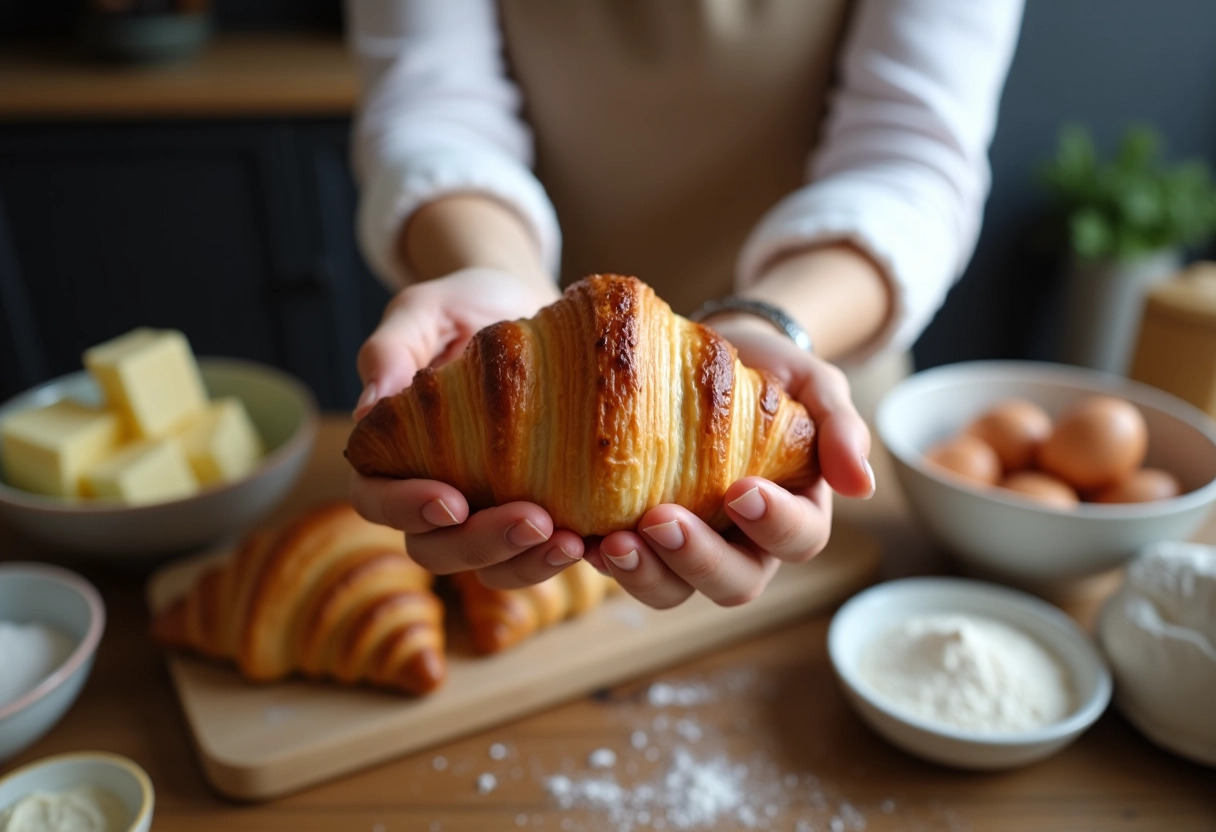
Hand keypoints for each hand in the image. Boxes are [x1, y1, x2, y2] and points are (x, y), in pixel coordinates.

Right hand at [352, 267, 585, 581]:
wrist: (532, 305)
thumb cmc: (467, 305)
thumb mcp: (426, 309)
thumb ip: (392, 348)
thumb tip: (368, 406)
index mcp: (393, 454)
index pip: (377, 498)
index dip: (406, 508)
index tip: (450, 500)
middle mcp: (436, 493)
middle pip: (436, 548)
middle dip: (482, 543)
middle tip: (534, 521)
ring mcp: (487, 509)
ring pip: (490, 565)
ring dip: (527, 563)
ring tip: (571, 543)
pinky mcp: (537, 511)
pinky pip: (539, 552)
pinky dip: (563, 554)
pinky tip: (598, 542)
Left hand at [588, 314, 874, 608]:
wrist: (706, 350)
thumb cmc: (769, 370)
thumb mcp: (814, 383)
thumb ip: (840, 426)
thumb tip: (862, 486)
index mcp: (793, 515)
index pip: (797, 539)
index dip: (773, 525)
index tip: (740, 490)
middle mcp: (742, 545)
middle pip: (732, 584)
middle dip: (696, 560)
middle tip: (659, 521)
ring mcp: (686, 548)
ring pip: (672, 589)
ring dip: (641, 574)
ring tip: (606, 542)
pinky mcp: (637, 537)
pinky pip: (621, 566)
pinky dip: (594, 558)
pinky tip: (569, 537)